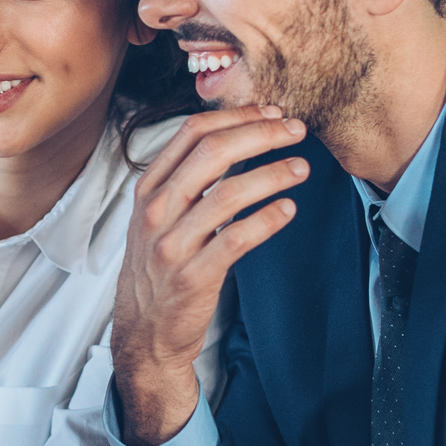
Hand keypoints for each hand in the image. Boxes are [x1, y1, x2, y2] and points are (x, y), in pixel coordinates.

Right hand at [112, 107, 308, 445]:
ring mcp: (172, 244)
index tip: (271, 113)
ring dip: (273, 175)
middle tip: (297, 130)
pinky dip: (267, 220)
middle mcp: (157, 211)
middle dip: (262, 134)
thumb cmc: (159, 269)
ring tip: (301, 169)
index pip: (193, 133)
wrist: (144, 332)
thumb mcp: (157, 217)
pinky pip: (237, 239)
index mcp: (149, 188)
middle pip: (214, 153)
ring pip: (229, 193)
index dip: (237, 116)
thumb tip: (236, 137)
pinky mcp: (194, 276)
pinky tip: (288, 210)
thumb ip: (186, 180)